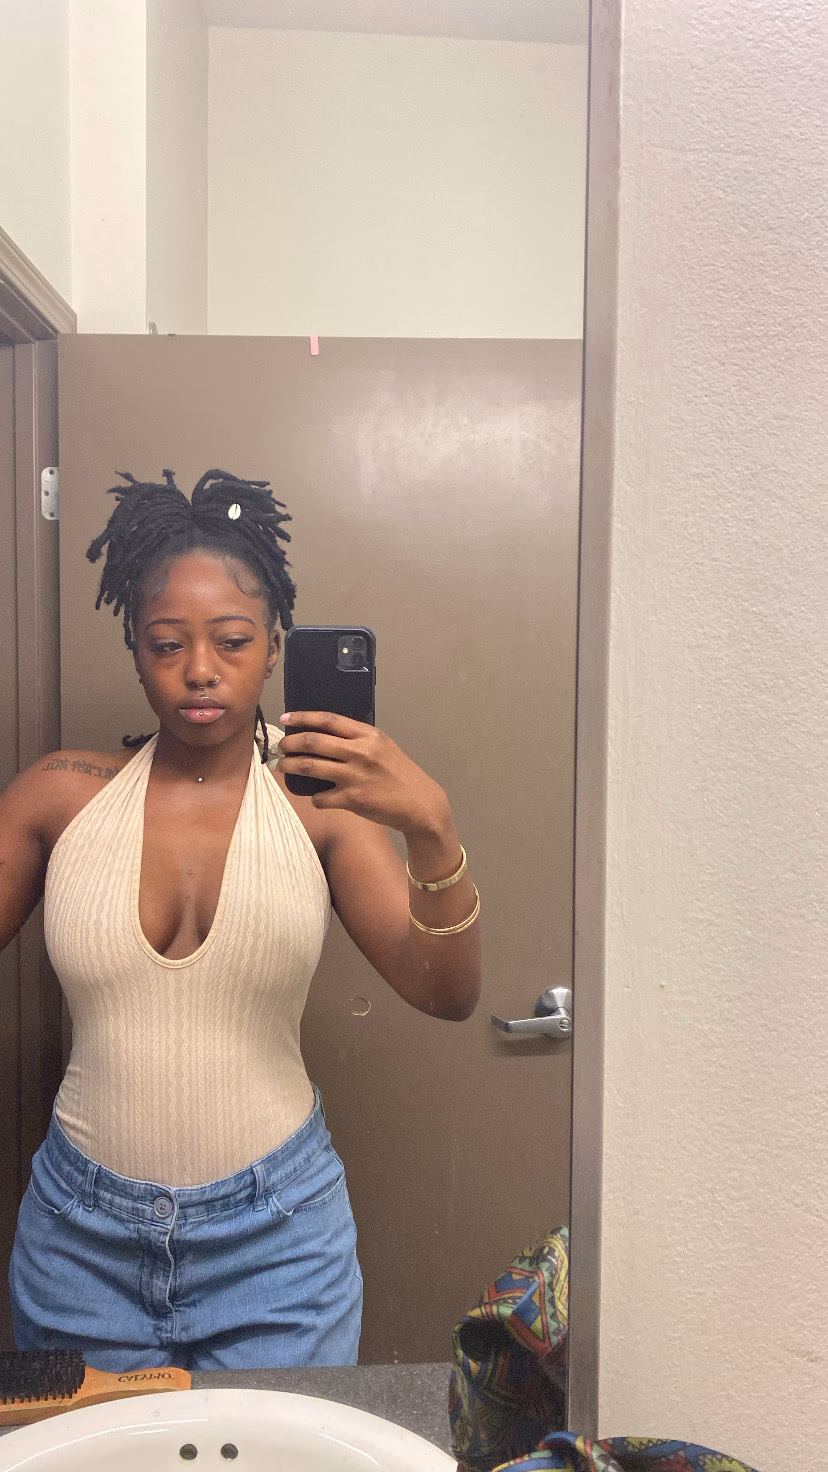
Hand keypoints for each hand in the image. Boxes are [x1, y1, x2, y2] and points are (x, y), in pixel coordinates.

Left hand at [277, 712, 451, 839]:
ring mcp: (355, 776)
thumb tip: (325, 736)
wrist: (419, 803)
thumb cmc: (399, 774)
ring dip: (290, 767)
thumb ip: (358, 739)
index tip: (286, 718)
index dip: (303, 718)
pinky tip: (317, 797)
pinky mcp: (352, 799)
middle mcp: (360, 752)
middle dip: (290, 743)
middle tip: (281, 747)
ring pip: (309, 767)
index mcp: (368, 735)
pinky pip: (320, 797)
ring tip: (283, 767)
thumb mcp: (383, 747)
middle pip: (313, 742)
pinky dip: (314, 797)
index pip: (328, 720)